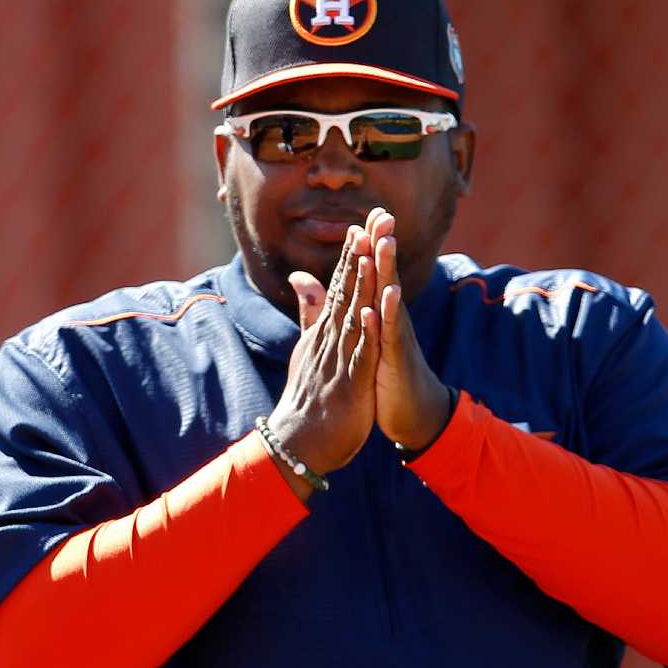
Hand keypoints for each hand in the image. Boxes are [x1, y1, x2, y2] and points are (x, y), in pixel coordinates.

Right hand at [265, 224, 380, 491]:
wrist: (298, 443)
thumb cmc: (308, 399)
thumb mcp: (308, 349)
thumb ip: (309, 313)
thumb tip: (302, 279)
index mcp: (325, 335)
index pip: (338, 289)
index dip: (349, 258)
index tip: (359, 226)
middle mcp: (329, 342)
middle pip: (345, 293)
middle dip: (357, 258)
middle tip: (368, 224)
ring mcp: (338, 361)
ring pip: (352, 317)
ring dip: (360, 285)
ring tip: (369, 255)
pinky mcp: (348, 384)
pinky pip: (358, 355)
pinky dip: (362, 333)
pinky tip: (368, 312)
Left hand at [364, 207, 453, 450]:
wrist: (412, 412)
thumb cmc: (387, 374)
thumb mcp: (366, 339)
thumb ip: (348, 310)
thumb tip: (334, 286)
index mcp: (381, 313)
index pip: (374, 273)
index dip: (371, 245)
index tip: (369, 214)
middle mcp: (392, 320)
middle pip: (386, 276)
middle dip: (383, 245)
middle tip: (382, 214)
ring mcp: (396, 338)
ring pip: (390, 299)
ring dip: (387, 272)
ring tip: (384, 244)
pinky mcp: (396, 361)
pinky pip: (391, 336)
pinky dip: (387, 318)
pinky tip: (383, 300)